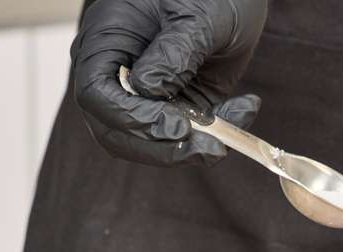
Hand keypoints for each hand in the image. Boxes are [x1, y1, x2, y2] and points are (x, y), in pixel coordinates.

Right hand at [71, 0, 267, 166]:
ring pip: (149, 143)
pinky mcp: (174, 106)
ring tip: (232, 129)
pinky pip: (185, 136)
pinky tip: (246, 107)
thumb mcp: (197, 12)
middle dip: (163, 148)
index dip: (130, 119)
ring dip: (191, 148)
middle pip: (116, 131)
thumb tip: (148, 89)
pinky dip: (217, 133)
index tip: (175, 127)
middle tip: (209, 148)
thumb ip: (175, 50)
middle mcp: (117, 75)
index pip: (96, 95)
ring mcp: (145, 96)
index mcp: (106, 42)